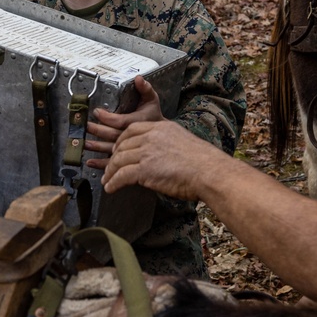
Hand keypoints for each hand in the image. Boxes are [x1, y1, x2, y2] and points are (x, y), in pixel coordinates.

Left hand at [85, 75, 164, 169]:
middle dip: (97, 130)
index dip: (108, 117)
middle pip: (112, 135)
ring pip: (110, 149)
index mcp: (138, 123)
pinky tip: (90, 162)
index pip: (121, 121)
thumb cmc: (155, 120)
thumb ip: (146, 89)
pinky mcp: (128, 161)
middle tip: (85, 125)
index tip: (98, 112)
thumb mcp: (153, 102)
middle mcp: (133, 137)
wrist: (167, 141)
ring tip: (84, 143)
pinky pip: (113, 163)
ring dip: (96, 147)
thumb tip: (138, 78)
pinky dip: (100, 164)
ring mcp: (130, 150)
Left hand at [101, 119, 226, 199]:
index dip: (121, 140)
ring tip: (107, 180)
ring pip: (119, 160)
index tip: (117, 149)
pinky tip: (110, 188)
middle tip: (109, 167)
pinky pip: (122, 176)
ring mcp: (147, 152)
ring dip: (110, 172)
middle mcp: (152, 137)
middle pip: (123, 144)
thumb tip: (161, 156)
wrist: (210, 172)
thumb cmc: (203, 162)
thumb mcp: (183, 142)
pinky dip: (113, 183)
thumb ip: (167, 144)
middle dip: (113, 157)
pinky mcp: (145, 170)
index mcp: (161, 127)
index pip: (132, 129)